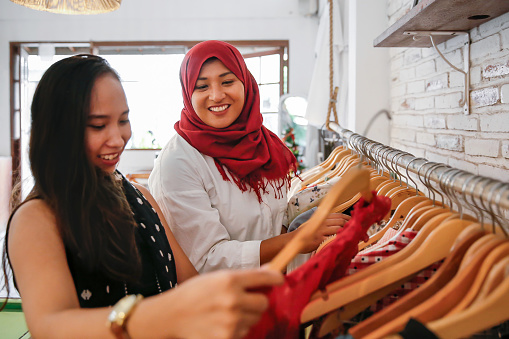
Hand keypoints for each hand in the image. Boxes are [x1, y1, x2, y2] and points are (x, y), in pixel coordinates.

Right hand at [167, 268, 283, 338]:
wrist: (171, 315)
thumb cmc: (194, 293)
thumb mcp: (216, 277)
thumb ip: (243, 277)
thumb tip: (269, 272)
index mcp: (230, 280)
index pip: (265, 277)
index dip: (276, 278)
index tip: (279, 280)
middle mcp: (233, 300)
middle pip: (264, 302)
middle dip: (257, 301)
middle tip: (244, 301)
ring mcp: (231, 321)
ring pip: (255, 319)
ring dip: (246, 316)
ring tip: (227, 313)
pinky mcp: (228, 337)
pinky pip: (244, 332)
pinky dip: (237, 329)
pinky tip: (221, 323)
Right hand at [298, 212, 350, 252]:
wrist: (293, 239)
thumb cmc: (305, 232)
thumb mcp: (315, 222)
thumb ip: (326, 221)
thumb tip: (340, 222)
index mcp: (322, 216)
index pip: (340, 215)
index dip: (349, 218)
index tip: (355, 223)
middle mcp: (322, 221)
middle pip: (341, 221)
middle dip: (352, 226)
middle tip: (358, 233)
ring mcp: (321, 230)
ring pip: (339, 228)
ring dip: (347, 233)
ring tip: (353, 238)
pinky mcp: (319, 239)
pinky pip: (332, 238)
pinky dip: (339, 240)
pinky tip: (343, 242)